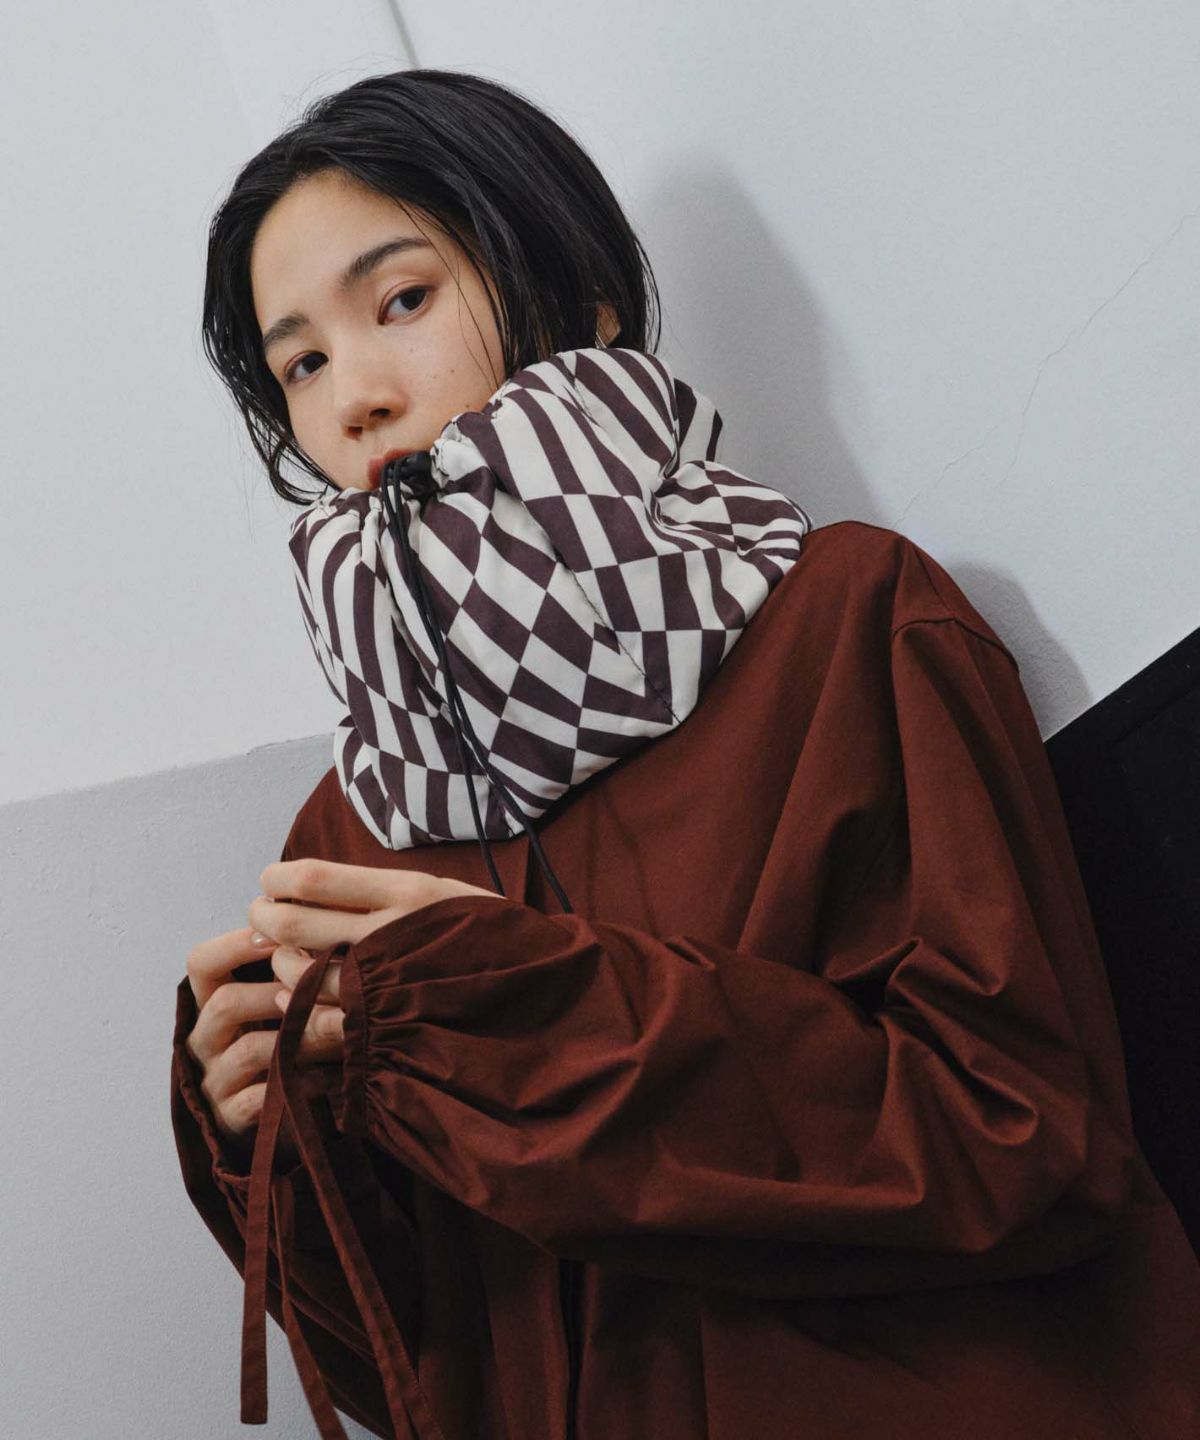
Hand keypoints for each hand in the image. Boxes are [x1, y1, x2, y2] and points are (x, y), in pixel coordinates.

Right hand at [184, 927, 339, 1155]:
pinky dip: (298, 1082)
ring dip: (301, 1034)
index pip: (202, 962)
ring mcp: (215, 1081)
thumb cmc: (282, 1041)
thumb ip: (289, 969)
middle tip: (324, 985)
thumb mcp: (278, 1001)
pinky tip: (329, 1075)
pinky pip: (262, 1097)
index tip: (277, 936)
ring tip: (339, 1027)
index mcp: (209, 1003)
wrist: (273, 1113)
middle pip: (226, 1003)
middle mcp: (205, 1040)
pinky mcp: (231, 1118)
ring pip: (250, 1049)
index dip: (236, 944)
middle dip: (280, 991)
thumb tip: (329, 930)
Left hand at [249, 856, 500, 1017]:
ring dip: (279, 966)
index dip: (278, 881)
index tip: (271, 883)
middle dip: (263, 920)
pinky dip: (299, 1005)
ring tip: (284, 957)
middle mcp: (394, 935)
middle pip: (293, 924)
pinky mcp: (388, 1026)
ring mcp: (389, 986)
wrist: (542, 995)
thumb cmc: (489, 939)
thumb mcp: (447, 895)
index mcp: (410, 892)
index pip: (314, 879)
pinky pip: (321, 1017)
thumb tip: (311, 885)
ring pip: (300, 973)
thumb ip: (388, 891)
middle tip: (260, 918)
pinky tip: (300, 995)